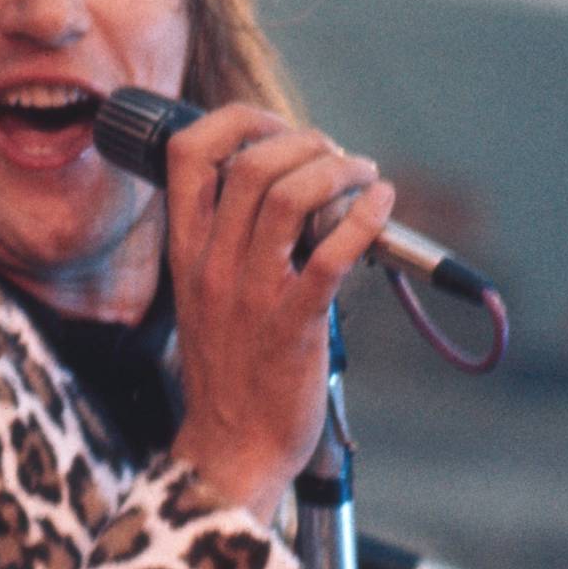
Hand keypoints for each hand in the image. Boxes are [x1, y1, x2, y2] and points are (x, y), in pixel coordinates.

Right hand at [164, 104, 395, 523]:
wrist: (233, 447)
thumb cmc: (231, 373)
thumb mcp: (207, 298)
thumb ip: (230, 245)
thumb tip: (290, 191)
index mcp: (186, 253)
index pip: (186, 154)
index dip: (235, 121)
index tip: (274, 127)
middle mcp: (212, 265)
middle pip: (247, 164)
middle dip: (302, 142)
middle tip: (335, 156)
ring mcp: (250, 295)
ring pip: (285, 197)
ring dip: (336, 171)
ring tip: (363, 174)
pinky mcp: (292, 325)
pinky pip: (330, 255)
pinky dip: (363, 219)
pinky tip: (381, 206)